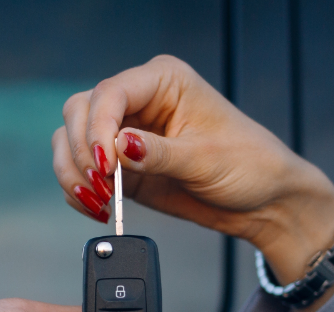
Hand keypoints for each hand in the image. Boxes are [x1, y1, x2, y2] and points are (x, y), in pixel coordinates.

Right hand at [52, 55, 333, 287]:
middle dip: (82, 151)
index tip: (106, 164)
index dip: (98, 128)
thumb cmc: (250, 166)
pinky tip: (98, 207)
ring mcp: (126, 133)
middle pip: (80, 112)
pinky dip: (79, 190)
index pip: (110, 92)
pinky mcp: (122, 166)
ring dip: (75, 172)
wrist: (263, 202)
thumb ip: (159, 154)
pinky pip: (82, 171)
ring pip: (70, 140)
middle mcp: (140, 101)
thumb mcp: (206, 160)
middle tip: (102, 186)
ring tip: (99, 200)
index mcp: (164, 81)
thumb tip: (119, 146)